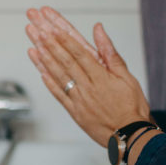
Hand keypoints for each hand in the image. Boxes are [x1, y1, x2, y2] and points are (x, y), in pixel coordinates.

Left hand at [25, 6, 151, 145]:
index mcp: (101, 77)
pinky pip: (60, 96)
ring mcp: (79, 100)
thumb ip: (111, 53)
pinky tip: (41, 72)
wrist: (131, 136)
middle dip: (49, 44)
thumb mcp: (127, 77)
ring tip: (33, 46)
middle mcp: (87, 87)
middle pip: (65, 61)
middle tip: (37, 31)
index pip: (79, 53)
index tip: (52, 28)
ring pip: (59, 76)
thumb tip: (99, 31)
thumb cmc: (132, 107)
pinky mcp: (75, 113)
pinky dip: (49, 84)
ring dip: (45, 60)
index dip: (63, 40)